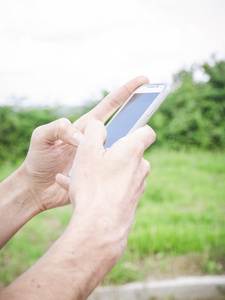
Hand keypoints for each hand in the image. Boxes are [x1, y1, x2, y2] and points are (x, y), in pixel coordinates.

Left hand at [23, 76, 148, 211]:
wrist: (37, 188)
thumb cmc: (38, 160)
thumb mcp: (41, 137)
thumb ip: (59, 129)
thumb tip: (82, 138)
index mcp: (85, 127)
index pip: (110, 106)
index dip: (127, 92)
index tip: (143, 82)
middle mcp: (97, 140)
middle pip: (123, 125)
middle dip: (139, 117)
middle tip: (152, 110)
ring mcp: (100, 157)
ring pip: (123, 150)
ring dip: (132, 149)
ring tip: (137, 151)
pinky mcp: (100, 174)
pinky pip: (115, 170)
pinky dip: (122, 171)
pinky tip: (122, 175)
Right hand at [69, 120, 155, 259]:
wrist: (99, 227)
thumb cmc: (93, 186)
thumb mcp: (87, 150)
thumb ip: (94, 130)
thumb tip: (98, 124)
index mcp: (133, 150)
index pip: (146, 131)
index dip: (137, 128)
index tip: (124, 130)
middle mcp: (140, 167)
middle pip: (128, 153)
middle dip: (110, 154)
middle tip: (90, 159)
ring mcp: (137, 186)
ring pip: (119, 172)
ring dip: (102, 172)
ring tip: (77, 177)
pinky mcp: (131, 202)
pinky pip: (116, 189)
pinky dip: (102, 187)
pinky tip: (78, 193)